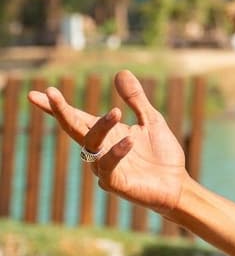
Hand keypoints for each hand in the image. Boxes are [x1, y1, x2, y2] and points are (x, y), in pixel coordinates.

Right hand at [28, 70, 187, 213]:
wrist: (176, 183)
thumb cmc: (160, 153)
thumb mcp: (151, 119)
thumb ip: (135, 99)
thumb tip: (121, 72)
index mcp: (105, 133)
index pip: (76, 117)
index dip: (56, 107)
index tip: (37, 93)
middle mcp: (99, 149)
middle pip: (73, 128)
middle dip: (61, 111)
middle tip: (51, 93)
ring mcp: (104, 167)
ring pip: (91, 144)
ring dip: (101, 127)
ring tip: (117, 111)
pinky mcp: (114, 183)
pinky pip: (107, 167)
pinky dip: (116, 152)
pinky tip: (130, 140)